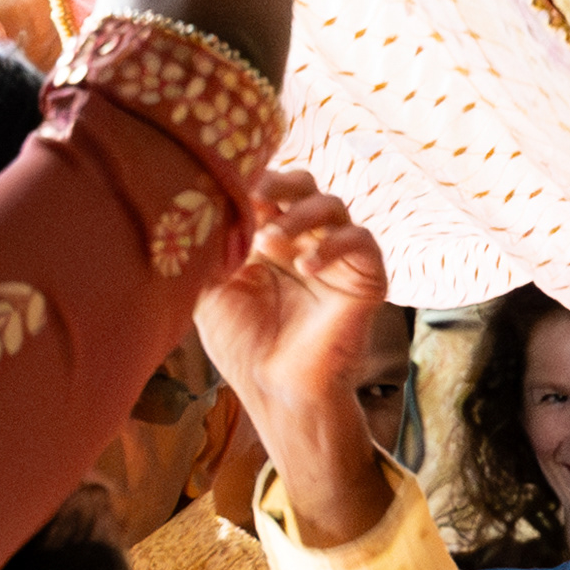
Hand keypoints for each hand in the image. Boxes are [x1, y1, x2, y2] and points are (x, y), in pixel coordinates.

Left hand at [200, 173, 390, 458]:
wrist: (277, 389)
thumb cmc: (243, 345)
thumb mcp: (211, 288)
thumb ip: (211, 245)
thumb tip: (203, 201)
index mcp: (268, 237)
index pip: (268, 188)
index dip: (253, 181)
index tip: (230, 190)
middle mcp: (304, 240)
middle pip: (304, 184)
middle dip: (281, 184)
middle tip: (256, 198)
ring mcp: (336, 257)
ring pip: (332, 204)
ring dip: (300, 215)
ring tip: (271, 243)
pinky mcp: (366, 277)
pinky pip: (361, 241)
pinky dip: (332, 246)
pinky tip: (305, 267)